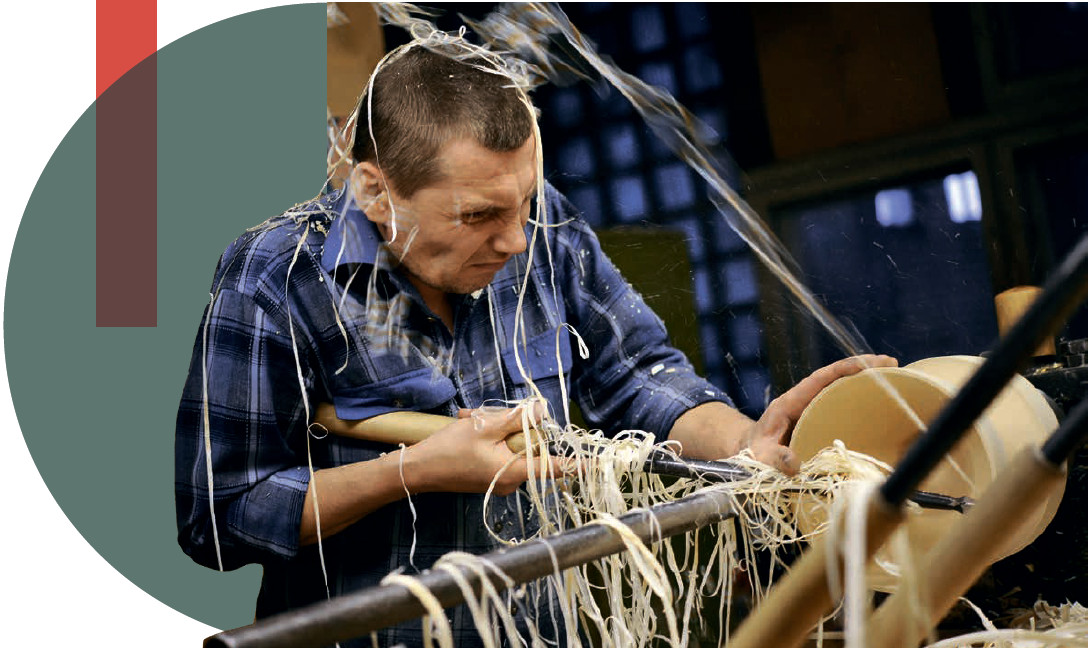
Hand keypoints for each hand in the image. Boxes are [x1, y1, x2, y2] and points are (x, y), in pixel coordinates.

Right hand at [407, 402, 563, 495]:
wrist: (416, 471)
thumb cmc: (449, 450)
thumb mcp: (484, 427)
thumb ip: (516, 419)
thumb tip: (542, 411)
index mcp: (514, 472)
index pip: (554, 468)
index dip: (576, 463)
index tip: (596, 462)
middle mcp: (510, 481)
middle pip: (527, 447)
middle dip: (508, 425)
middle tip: (481, 415)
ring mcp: (498, 480)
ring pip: (508, 446)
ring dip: (491, 428)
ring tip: (467, 419)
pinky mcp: (487, 477)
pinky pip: (496, 452)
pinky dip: (484, 437)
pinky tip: (464, 425)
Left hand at [747, 354, 897, 473]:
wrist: (746, 453)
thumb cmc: (752, 454)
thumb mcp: (760, 457)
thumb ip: (774, 459)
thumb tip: (795, 466)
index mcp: (790, 402)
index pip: (820, 378)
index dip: (845, 369)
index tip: (869, 363)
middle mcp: (803, 399)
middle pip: (835, 376)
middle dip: (863, 367)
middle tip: (893, 363)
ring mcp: (811, 406)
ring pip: (840, 386)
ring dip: (865, 380)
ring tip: (894, 376)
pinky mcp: (817, 416)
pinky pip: (840, 402)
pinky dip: (860, 397)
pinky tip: (880, 401)